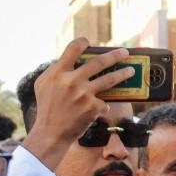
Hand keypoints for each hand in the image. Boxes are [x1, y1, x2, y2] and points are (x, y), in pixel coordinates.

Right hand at [22, 39, 135, 171]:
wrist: (51, 132)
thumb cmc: (47, 107)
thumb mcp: (44, 84)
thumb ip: (57, 70)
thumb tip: (73, 59)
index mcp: (58, 72)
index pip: (73, 49)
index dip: (83, 43)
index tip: (90, 43)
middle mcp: (72, 81)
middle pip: (99, 62)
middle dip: (115, 55)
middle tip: (126, 52)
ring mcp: (84, 94)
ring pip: (110, 79)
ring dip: (123, 74)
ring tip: (131, 71)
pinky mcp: (93, 107)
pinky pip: (105, 102)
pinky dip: (102, 105)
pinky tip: (97, 109)